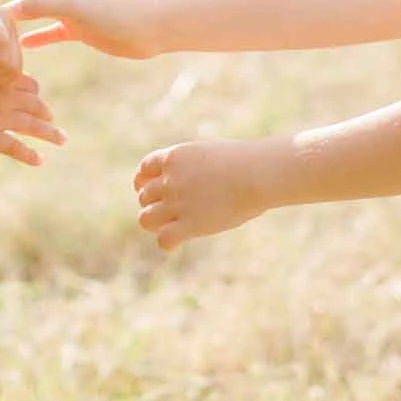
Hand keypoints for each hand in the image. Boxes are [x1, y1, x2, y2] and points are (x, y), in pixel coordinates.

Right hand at [0, 0, 160, 59]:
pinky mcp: (81, 28)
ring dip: (11, 13)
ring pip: (33, 8)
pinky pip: (51, 31)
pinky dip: (35, 37)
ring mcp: (72, 9)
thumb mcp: (78, 8)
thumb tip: (12, 8)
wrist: (153, 28)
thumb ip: (45, 5)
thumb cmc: (119, 13)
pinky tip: (23, 50)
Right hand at [0, 57, 63, 166]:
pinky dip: (29, 155)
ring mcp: (0, 117)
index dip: (35, 94)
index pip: (30, 86)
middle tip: (53, 121)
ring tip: (62, 139)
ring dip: (50, 133)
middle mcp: (7, 97)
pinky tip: (40, 160)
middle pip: (36, 106)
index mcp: (2, 78)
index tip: (37, 99)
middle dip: (46, 114)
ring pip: (33, 127)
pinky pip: (15, 147)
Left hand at [133, 138, 276, 250]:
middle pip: (144, 197)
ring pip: (146, 219)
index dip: (142, 182)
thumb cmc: (245, 162)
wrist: (258, 174)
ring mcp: (177, 202)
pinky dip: (167, 244)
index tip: (146, 190)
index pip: (144, 169)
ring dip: (155, 224)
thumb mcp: (210, 155)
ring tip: (169, 227)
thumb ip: (193, 168)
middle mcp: (170, 179)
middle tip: (168, 212)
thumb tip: (192, 182)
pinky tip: (177, 245)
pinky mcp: (190, 224)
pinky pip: (164, 240)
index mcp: (175, 157)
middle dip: (153, 204)